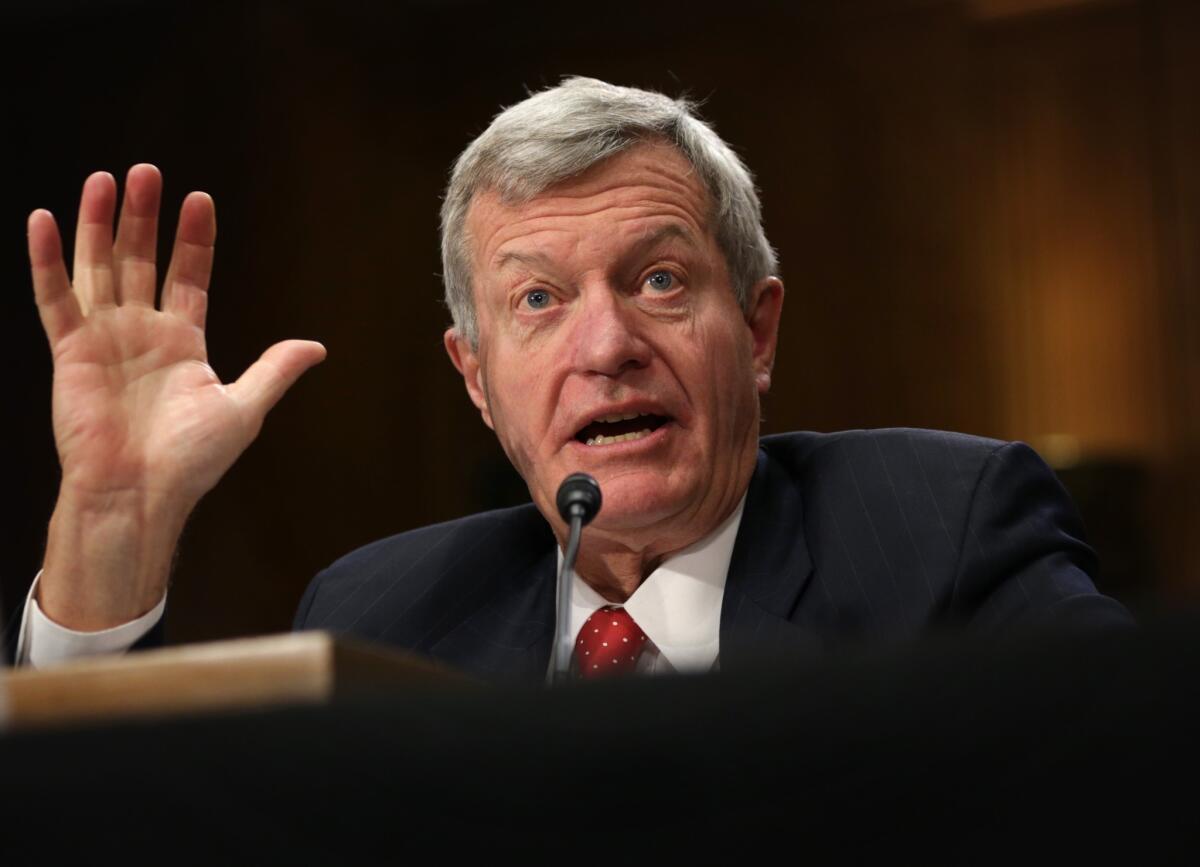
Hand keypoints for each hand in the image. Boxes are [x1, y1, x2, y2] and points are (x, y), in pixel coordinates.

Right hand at [27, 165, 325, 628]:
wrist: (140, 493)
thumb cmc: (191, 461)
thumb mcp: (244, 407)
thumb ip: (274, 370)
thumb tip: (317, 346)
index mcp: (183, 343)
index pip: (189, 276)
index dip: (194, 239)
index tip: (200, 200)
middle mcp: (142, 333)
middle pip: (141, 260)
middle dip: (145, 217)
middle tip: (148, 171)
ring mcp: (104, 339)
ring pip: (99, 267)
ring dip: (100, 224)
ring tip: (106, 179)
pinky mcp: (70, 352)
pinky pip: (55, 298)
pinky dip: (48, 260)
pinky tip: (45, 219)